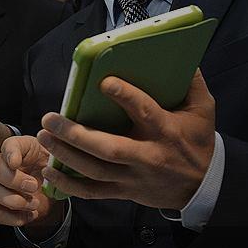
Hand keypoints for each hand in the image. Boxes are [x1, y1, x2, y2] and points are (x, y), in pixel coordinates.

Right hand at [0, 136, 59, 227]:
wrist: (54, 193)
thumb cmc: (53, 170)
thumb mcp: (56, 156)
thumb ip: (53, 149)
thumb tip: (49, 142)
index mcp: (20, 148)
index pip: (7, 144)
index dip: (9, 153)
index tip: (16, 162)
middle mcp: (2, 164)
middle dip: (10, 178)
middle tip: (33, 186)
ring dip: (13, 200)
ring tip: (35, 203)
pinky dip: (15, 217)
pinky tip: (31, 214)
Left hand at [39, 70, 215, 209]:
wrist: (204, 185)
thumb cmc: (199, 141)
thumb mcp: (204, 109)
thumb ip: (192, 81)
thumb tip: (180, 55)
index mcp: (166, 131)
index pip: (144, 112)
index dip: (124, 97)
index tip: (102, 82)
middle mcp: (148, 155)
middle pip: (108, 148)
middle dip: (75, 134)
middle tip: (50, 118)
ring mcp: (134, 177)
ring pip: (95, 170)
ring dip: (65, 155)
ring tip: (43, 136)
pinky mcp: (125, 192)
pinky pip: (92, 192)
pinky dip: (68, 184)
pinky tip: (49, 169)